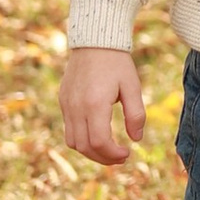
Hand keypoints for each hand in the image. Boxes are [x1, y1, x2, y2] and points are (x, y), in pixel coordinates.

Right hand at [60, 46, 143, 164]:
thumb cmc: (117, 63)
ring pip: (73, 142)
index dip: (113, 154)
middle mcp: (76, 107)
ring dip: (91, 152)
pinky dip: (82, 140)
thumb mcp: (132, 86)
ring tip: (110, 150)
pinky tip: (98, 135)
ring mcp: (66, 105)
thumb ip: (136, 114)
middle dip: (103, 158)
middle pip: (84, 147)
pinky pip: (69, 130)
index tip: (127, 153)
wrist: (94, 41)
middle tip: (121, 157)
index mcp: (94, 104)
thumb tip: (136, 139)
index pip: (99, 142)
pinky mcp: (63, 101)